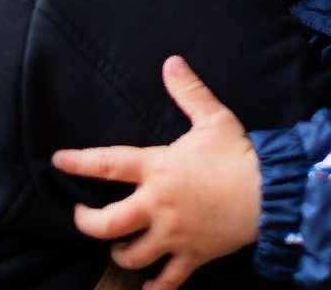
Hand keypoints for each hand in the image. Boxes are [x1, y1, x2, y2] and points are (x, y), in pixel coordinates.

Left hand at [52, 55, 260, 289]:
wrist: (272, 193)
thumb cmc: (239, 154)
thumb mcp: (213, 118)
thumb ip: (188, 91)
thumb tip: (171, 62)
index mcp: (158, 169)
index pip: (108, 164)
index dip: (78, 162)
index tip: (58, 161)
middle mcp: (158, 205)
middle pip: (106, 224)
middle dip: (86, 222)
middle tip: (81, 215)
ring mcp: (174, 235)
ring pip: (132, 256)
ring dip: (120, 253)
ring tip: (119, 246)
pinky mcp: (193, 256)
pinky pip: (167, 281)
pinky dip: (155, 288)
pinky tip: (147, 288)